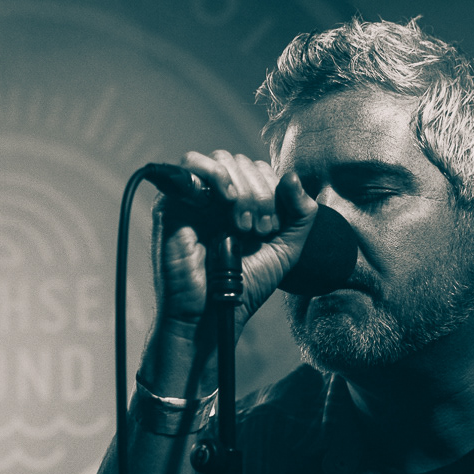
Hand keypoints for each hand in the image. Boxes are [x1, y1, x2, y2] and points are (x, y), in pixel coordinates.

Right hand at [151, 150, 316, 342]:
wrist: (212, 314)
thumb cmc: (245, 288)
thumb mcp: (286, 249)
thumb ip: (300, 214)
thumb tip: (292, 176)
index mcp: (243, 204)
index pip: (260, 171)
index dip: (273, 191)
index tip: (271, 228)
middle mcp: (218, 197)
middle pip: (243, 163)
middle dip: (259, 193)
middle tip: (258, 230)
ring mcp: (196, 197)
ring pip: (222, 159)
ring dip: (241, 187)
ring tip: (242, 223)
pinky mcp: (173, 202)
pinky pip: (190, 164)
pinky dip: (215, 174)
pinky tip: (227, 201)